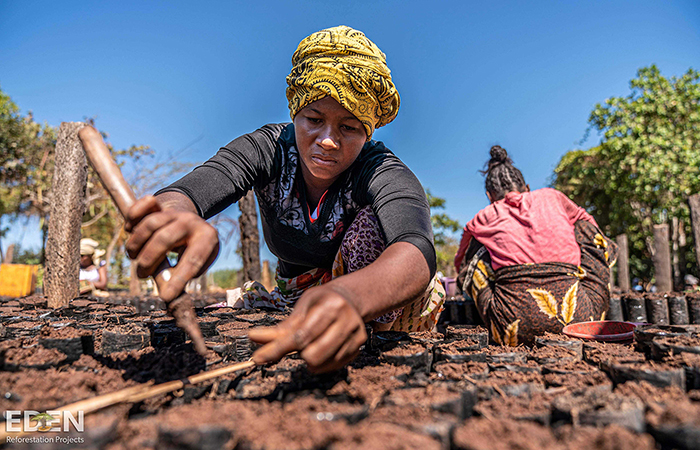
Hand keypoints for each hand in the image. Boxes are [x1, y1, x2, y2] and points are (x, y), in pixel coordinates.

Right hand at [124, 195, 218, 301]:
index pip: (193, 260)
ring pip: (150, 224)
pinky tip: (129, 229)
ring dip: (136, 244)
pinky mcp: (159, 205)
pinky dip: (133, 216)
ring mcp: (174, 212)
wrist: (192, 222)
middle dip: (149, 260)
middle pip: (164, 238)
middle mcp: (190, 221)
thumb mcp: (196, 264)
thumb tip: (167, 296)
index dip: (179, 279)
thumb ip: (182, 277)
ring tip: (134, 258)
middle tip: (142, 275)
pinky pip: (143, 205)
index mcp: (207, 238)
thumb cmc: (194, 251)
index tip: (166, 297)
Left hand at [249, 285, 366, 372]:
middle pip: (312, 354)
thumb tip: (253, 338)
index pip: (300, 336)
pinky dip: (322, 362)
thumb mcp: (303, 306)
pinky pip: (333, 366)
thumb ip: (282, 326)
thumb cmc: (322, 301)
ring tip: (312, 344)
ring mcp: (355, 334)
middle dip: (299, 353)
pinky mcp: (359, 346)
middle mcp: (346, 320)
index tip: (258, 359)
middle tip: (300, 342)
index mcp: (330, 306)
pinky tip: (323, 348)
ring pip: (322, 363)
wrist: (353, 297)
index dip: (277, 349)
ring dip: (310, 359)